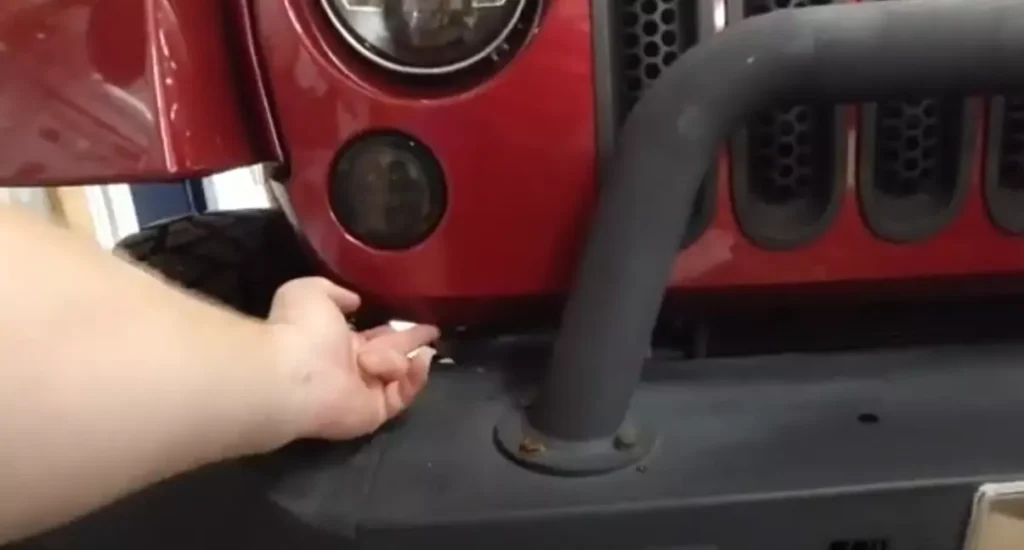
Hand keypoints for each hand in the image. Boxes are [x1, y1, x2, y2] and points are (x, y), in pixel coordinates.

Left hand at [267, 277, 438, 440]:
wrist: (294, 372)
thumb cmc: (300, 329)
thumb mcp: (311, 292)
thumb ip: (335, 292)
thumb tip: (354, 302)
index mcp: (339, 341)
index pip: (375, 336)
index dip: (393, 328)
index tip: (412, 318)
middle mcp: (354, 368)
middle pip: (392, 354)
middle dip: (412, 341)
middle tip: (434, 331)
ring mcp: (365, 392)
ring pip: (400, 373)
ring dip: (407, 358)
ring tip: (420, 349)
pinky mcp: (376, 411)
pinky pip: (403, 395)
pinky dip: (415, 379)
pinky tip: (421, 361)